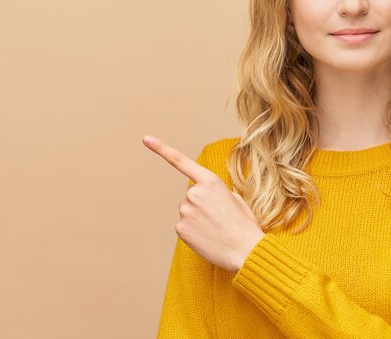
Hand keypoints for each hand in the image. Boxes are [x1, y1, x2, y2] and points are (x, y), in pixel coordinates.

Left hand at [143, 135, 264, 272]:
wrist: (245, 251)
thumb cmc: (244, 224)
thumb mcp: (235, 198)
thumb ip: (216, 191)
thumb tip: (206, 195)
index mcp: (210, 181)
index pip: (181, 161)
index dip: (161, 149)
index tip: (145, 139)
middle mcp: (194, 193)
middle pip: (190, 194)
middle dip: (201, 204)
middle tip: (218, 217)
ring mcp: (185, 211)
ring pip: (187, 211)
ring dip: (197, 218)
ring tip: (215, 228)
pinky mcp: (180, 228)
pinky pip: (184, 226)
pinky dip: (193, 231)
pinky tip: (207, 236)